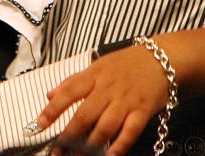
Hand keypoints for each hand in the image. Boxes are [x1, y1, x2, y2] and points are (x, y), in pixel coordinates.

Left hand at [38, 47, 168, 155]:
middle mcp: (109, 88)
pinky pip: (130, 130)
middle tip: (58, 150)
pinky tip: (111, 155)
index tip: (41, 124)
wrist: (162, 58)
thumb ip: (74, 81)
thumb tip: (51, 94)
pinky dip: (120, 145)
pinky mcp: (143, 110)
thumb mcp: (98, 65)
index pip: (69, 92)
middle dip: (69, 136)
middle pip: (85, 114)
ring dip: (90, 145)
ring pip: (105, 126)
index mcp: (95, 75)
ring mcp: (126, 100)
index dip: (54, 109)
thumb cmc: (128, 63)